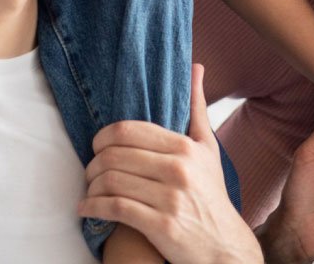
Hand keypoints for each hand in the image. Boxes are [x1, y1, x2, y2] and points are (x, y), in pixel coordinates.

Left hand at [80, 65, 262, 263]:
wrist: (225, 248)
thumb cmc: (212, 194)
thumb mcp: (208, 148)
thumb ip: (196, 107)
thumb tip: (196, 66)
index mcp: (184, 147)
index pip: (127, 130)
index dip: (103, 137)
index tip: (97, 146)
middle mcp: (177, 169)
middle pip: (115, 155)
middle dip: (94, 162)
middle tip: (90, 169)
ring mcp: (170, 198)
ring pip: (112, 180)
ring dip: (91, 185)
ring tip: (89, 189)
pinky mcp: (162, 226)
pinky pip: (116, 208)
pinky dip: (94, 207)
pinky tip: (87, 208)